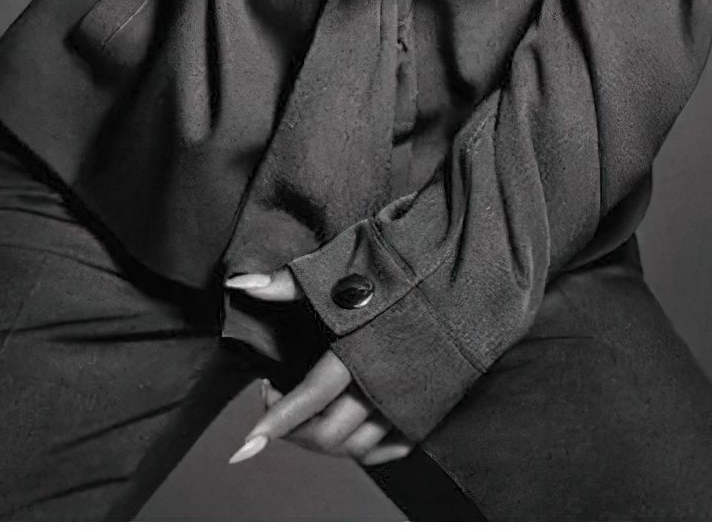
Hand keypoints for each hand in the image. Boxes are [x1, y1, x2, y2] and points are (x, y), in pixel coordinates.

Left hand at [225, 267, 412, 466]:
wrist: (471, 267)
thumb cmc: (409, 261)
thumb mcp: (348, 262)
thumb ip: (293, 283)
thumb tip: (239, 286)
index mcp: (361, 350)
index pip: (308, 399)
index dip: (274, 422)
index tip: (245, 444)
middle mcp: (385, 384)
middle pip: (329, 433)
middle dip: (291, 430)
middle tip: (273, 401)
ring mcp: (410, 400)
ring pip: (357, 447)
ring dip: (322, 441)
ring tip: (303, 415)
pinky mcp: (429, 405)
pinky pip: (391, 450)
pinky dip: (362, 450)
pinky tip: (346, 432)